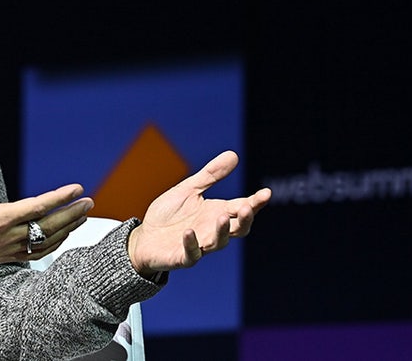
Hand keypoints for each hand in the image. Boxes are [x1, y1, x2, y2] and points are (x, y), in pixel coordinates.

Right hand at [0, 139, 92, 278]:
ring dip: (67, 229)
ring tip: (82, 218)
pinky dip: (53, 245)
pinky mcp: (7, 258)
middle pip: (49, 225)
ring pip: (46, 241)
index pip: (38, 206)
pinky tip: (61, 238)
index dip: (60, 197)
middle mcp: (9, 236)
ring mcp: (10, 249)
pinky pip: (37, 254)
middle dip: (72, 213)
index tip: (77, 188)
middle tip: (89, 202)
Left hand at [127, 150, 270, 276]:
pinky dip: (191, 244)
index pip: (242, 208)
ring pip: (218, 242)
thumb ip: (211, 175)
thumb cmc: (169, 214)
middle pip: (237, 228)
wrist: (144, 238)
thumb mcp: (189, 189)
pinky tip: (189, 232)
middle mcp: (212, 231)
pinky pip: (190, 254)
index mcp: (217, 213)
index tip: (266, 193)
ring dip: (222, 231)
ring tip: (222, 216)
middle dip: (245, 219)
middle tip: (248, 207)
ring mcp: (199, 245)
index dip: (255, 202)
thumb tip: (234, 154)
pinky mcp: (181, 257)